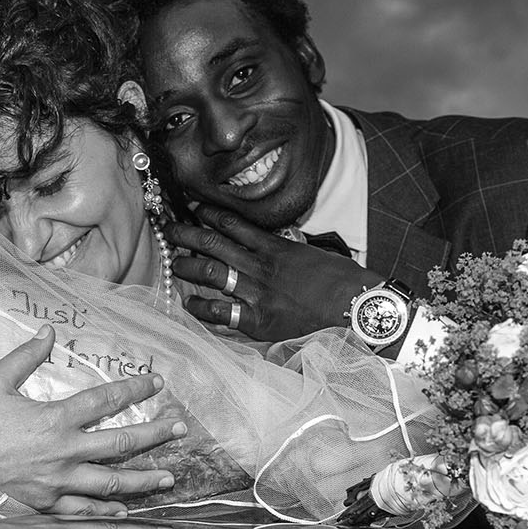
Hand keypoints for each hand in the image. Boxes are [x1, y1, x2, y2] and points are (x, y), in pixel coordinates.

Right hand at [0, 326, 187, 514]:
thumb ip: (25, 356)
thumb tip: (48, 332)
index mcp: (54, 419)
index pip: (106, 400)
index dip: (135, 389)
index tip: (157, 383)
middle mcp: (64, 452)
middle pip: (122, 443)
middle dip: (155, 435)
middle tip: (180, 430)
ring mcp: (58, 483)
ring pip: (112, 481)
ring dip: (144, 479)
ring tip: (169, 477)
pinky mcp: (47, 506)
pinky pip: (85, 510)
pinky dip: (108, 510)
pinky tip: (126, 509)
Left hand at [168, 208, 375, 341]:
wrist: (360, 307)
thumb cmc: (344, 282)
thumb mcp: (314, 255)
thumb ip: (288, 250)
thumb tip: (272, 245)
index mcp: (277, 247)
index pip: (234, 224)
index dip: (208, 214)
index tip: (192, 208)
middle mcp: (262, 266)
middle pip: (213, 243)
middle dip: (185, 233)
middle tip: (167, 228)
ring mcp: (258, 293)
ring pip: (211, 273)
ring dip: (186, 266)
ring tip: (172, 263)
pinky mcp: (259, 321)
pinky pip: (221, 312)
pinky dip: (202, 308)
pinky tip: (190, 305)